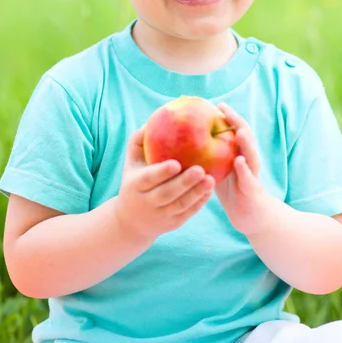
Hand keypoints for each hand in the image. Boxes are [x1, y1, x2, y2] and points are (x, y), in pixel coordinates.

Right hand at [115, 127, 214, 241]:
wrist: (131, 221)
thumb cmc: (134, 180)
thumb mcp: (131, 162)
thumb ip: (139, 140)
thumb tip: (153, 119)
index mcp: (135, 185)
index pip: (149, 179)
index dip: (162, 172)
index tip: (176, 163)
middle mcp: (147, 202)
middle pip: (167, 194)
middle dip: (184, 183)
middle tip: (200, 169)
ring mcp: (161, 215)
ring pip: (180, 206)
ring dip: (196, 193)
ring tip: (211, 179)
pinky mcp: (173, 224)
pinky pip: (188, 213)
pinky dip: (199, 202)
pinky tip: (210, 189)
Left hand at [215, 103, 269, 235]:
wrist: (250, 216)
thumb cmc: (232, 190)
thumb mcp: (219, 169)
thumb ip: (210, 155)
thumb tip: (186, 140)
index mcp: (240, 153)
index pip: (236, 130)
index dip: (229, 117)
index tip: (217, 104)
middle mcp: (249, 160)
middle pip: (246, 136)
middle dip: (237, 122)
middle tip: (225, 110)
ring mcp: (253, 174)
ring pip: (252, 155)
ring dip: (246, 143)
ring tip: (238, 131)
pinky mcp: (254, 191)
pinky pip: (249, 179)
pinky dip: (245, 169)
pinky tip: (238, 161)